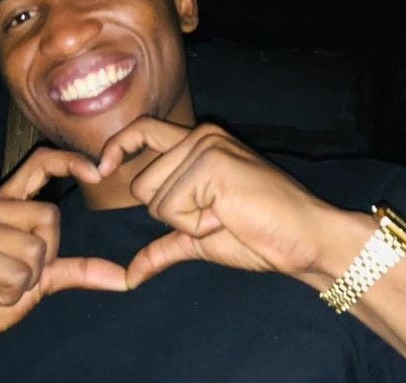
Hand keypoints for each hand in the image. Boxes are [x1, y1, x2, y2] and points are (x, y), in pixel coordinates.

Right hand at [0, 147, 127, 355]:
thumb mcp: (40, 280)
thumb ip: (76, 270)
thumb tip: (123, 277)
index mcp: (3, 203)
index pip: (38, 164)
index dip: (68, 161)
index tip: (97, 172)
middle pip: (49, 217)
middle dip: (44, 258)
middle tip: (12, 275)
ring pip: (36, 248)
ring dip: (25, 280)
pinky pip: (18, 271)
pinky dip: (11, 292)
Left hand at [99, 117, 333, 287]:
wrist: (305, 240)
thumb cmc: (259, 235)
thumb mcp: (200, 238)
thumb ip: (164, 246)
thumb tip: (130, 275)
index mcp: (198, 142)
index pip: (142, 130)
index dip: (117, 147)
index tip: (100, 168)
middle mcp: (199, 135)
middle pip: (141, 183)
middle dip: (170, 214)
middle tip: (216, 214)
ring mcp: (204, 147)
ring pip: (152, 197)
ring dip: (185, 221)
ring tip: (225, 214)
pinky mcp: (210, 163)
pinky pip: (171, 207)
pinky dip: (195, 225)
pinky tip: (228, 216)